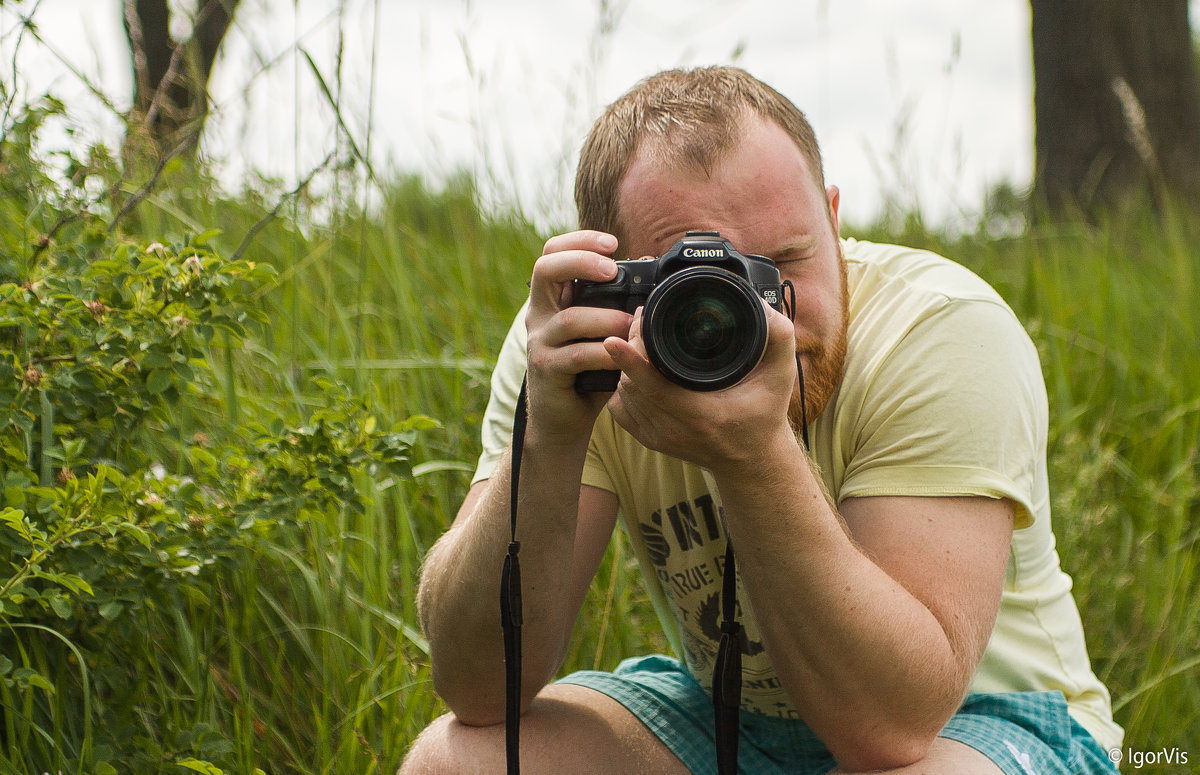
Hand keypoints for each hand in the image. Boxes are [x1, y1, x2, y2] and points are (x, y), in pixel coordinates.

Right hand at [524, 230, 633, 444]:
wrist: (563, 420)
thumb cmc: (587, 372)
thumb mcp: (598, 333)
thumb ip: (613, 307)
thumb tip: (650, 283)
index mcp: (551, 300)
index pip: (551, 254)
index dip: (578, 241)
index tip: (612, 243)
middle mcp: (538, 315)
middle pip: (545, 270)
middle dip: (581, 261)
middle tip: (612, 270)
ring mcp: (539, 342)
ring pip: (570, 318)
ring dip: (607, 318)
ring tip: (631, 325)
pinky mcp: (546, 370)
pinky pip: (577, 356)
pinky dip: (604, 354)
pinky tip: (621, 356)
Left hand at [603, 301, 798, 470]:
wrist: (753, 460)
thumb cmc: (766, 414)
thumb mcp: (781, 374)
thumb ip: (777, 337)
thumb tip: (757, 304)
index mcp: (702, 415)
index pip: (654, 386)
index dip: (631, 361)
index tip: (614, 340)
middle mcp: (675, 430)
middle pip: (633, 384)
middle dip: (631, 348)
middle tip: (644, 317)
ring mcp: (659, 437)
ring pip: (623, 394)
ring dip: (625, 365)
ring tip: (641, 337)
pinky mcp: (650, 440)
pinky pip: (620, 409)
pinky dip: (623, 386)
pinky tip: (635, 370)